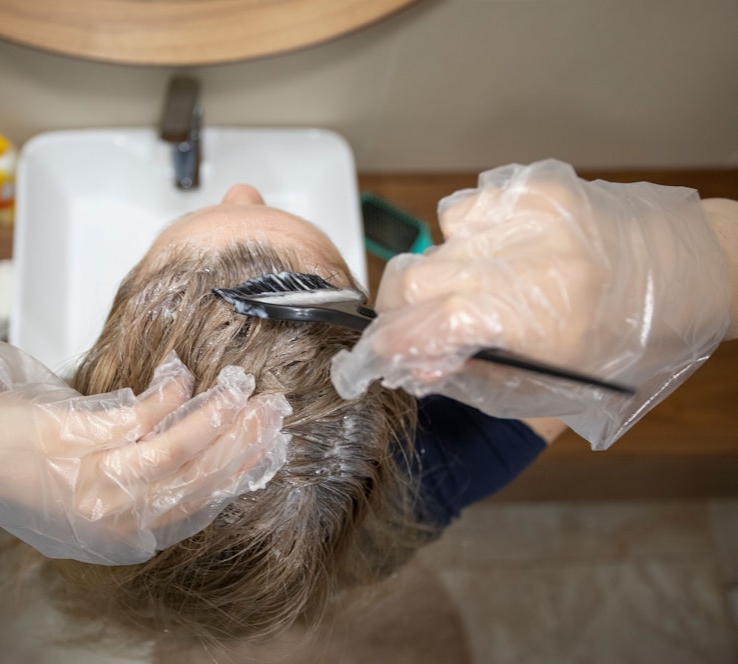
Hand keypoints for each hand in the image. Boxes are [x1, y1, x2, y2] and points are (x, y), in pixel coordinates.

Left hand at [0, 326, 289, 564]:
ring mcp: (83, 481)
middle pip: (190, 482)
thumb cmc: (22, 458)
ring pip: (170, 455)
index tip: (267, 442)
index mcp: (114, 535)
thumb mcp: (89, 482)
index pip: (194, 508)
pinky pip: (135, 418)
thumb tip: (207, 442)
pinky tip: (176, 374)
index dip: (237, 473)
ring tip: (239, 388)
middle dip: (238, 443)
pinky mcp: (66, 441)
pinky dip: (164, 394)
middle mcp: (102, 519)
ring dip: (212, 419)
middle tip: (270, 408)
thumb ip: (139, 475)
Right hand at [332, 159, 729, 448]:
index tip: (371, 358)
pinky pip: (465, 210)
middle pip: (414, 279)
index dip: (386, 346)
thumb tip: (414, 365)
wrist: (688, 271)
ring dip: (441, 272)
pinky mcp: (533, 185)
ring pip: (435, 241)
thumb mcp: (555, 381)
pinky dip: (467, 237)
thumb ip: (477, 375)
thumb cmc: (627, 338)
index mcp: (539, 320)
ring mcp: (529, 214)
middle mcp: (529, 259)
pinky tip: (499, 253)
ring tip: (480, 286)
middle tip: (419, 326)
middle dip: (404, 309)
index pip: (428, 328)